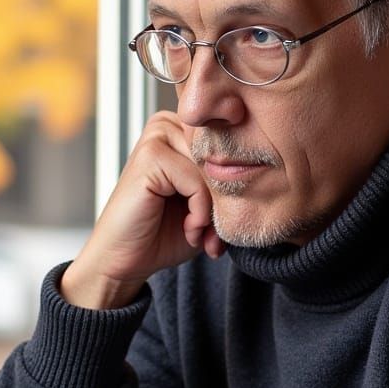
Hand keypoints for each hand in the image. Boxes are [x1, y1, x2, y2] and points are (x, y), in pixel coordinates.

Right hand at [61, 112, 225, 308]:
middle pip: (225, 157)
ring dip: (213, 210)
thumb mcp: (208, 205)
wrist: (125, 261)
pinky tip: (188, 229)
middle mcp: (168, 126)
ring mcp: (156, 138)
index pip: (232, 146)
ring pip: (214, 169)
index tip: (219, 224)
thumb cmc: (165, 233)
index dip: (233, 188)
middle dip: (224, 201)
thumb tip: (262, 170)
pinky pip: (197, 181)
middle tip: (210, 234)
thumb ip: (230, 183)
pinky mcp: (150, 156)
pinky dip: (200, 212)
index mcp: (182, 131)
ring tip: (198, 232)